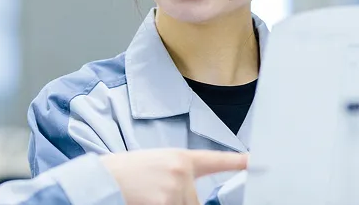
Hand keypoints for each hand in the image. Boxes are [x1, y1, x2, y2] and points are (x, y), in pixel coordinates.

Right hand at [101, 149, 247, 204]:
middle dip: (180, 203)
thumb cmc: (125, 173)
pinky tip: (145, 201)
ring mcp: (175, 191)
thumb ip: (178, 176)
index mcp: (180, 158)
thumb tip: (190, 193)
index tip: (257, 161)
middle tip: (156, 194)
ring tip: (147, 197)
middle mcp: (182, 173)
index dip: (238, 162)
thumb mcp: (156, 165)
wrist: (102, 180)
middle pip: (196, 202)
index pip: (216, 160)